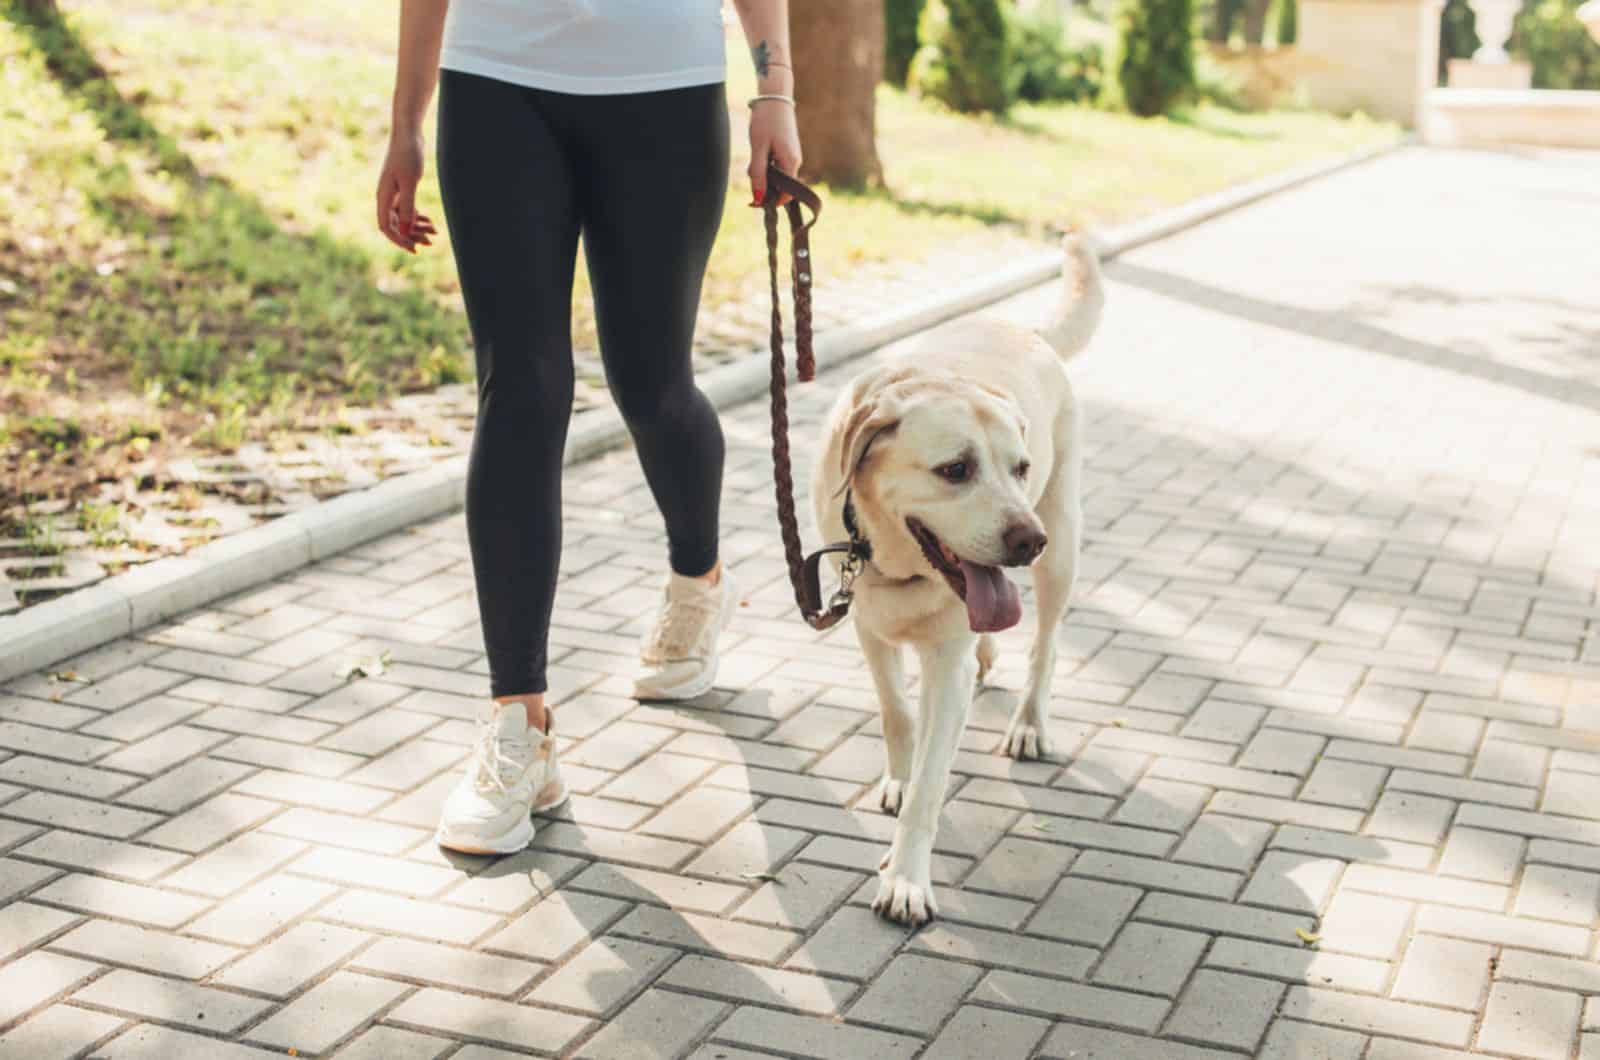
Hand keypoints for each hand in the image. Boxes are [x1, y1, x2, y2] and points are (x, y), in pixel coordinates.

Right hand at [375, 129, 435, 252]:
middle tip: (430, 242)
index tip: (414, 249)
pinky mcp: (401, 189)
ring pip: (402, 218)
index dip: (398, 240)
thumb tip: (404, 232)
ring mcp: (393, 193)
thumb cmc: (407, 156)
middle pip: (395, 225)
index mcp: (383, 197)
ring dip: (417, 227)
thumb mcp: (409, 184)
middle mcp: (385, 197)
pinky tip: (430, 222)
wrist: (408, 135)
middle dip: (412, 235)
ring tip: (434, 232)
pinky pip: (407, 210)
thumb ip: (407, 208)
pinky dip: (418, 217)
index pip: (386, 227)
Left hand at [747, 101, 801, 206]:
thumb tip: (758, 198)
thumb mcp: (758, 148)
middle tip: (750, 175)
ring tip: (753, 158)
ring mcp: (792, 155)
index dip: (770, 201)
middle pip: (781, 186)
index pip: (785, 194)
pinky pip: (777, 165)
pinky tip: (758, 153)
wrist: (774, 96)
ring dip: (764, 174)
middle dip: (765, 186)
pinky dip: (766, 164)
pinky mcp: (787, 149)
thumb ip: (758, 174)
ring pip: (777, 175)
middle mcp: (795, 161)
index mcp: (791, 163)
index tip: (753, 202)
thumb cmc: (766, 120)